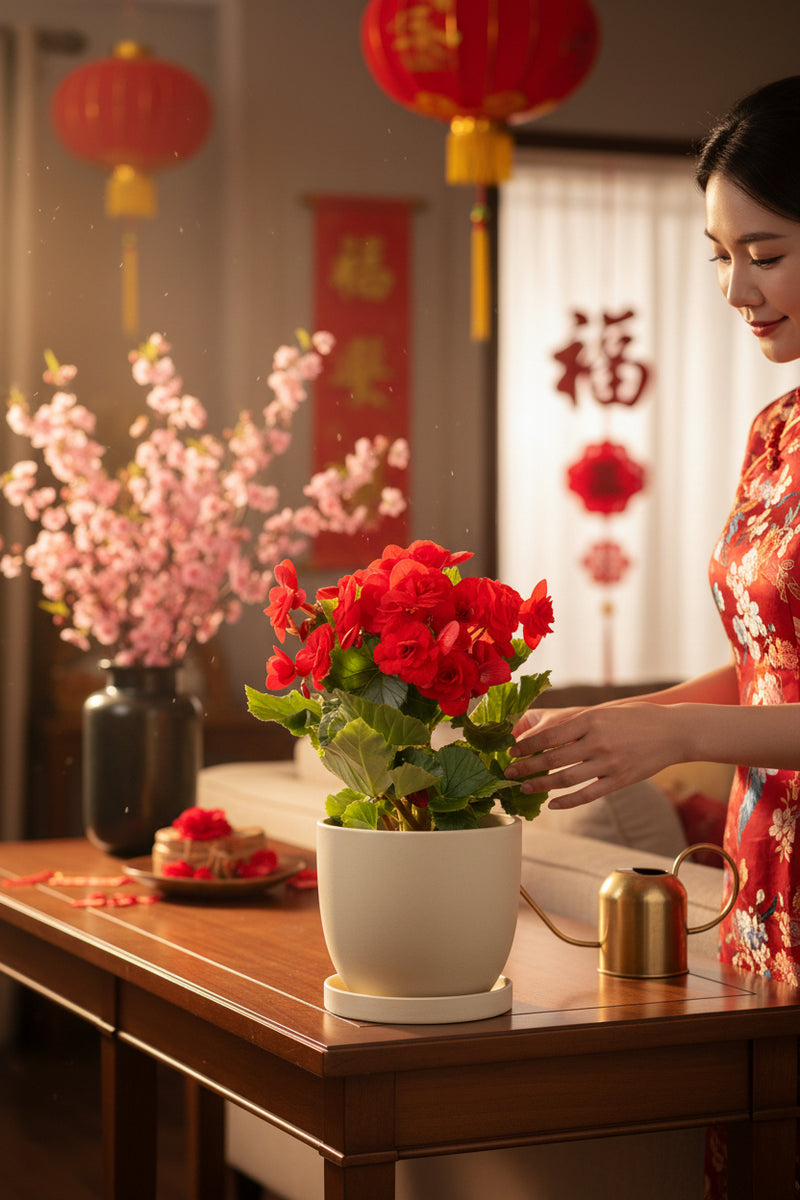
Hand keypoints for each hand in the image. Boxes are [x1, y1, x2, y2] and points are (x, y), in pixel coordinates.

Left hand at [505, 702, 680, 807]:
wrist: (674, 731)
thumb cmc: (636, 717)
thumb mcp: (605, 711)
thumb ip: (578, 723)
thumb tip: (545, 733)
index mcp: (591, 720)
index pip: (550, 735)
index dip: (526, 745)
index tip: (510, 751)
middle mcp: (597, 742)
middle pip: (552, 759)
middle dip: (526, 767)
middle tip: (509, 773)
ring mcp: (609, 763)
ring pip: (566, 779)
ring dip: (541, 785)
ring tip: (525, 788)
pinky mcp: (620, 780)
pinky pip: (588, 794)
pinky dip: (568, 801)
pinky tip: (553, 804)